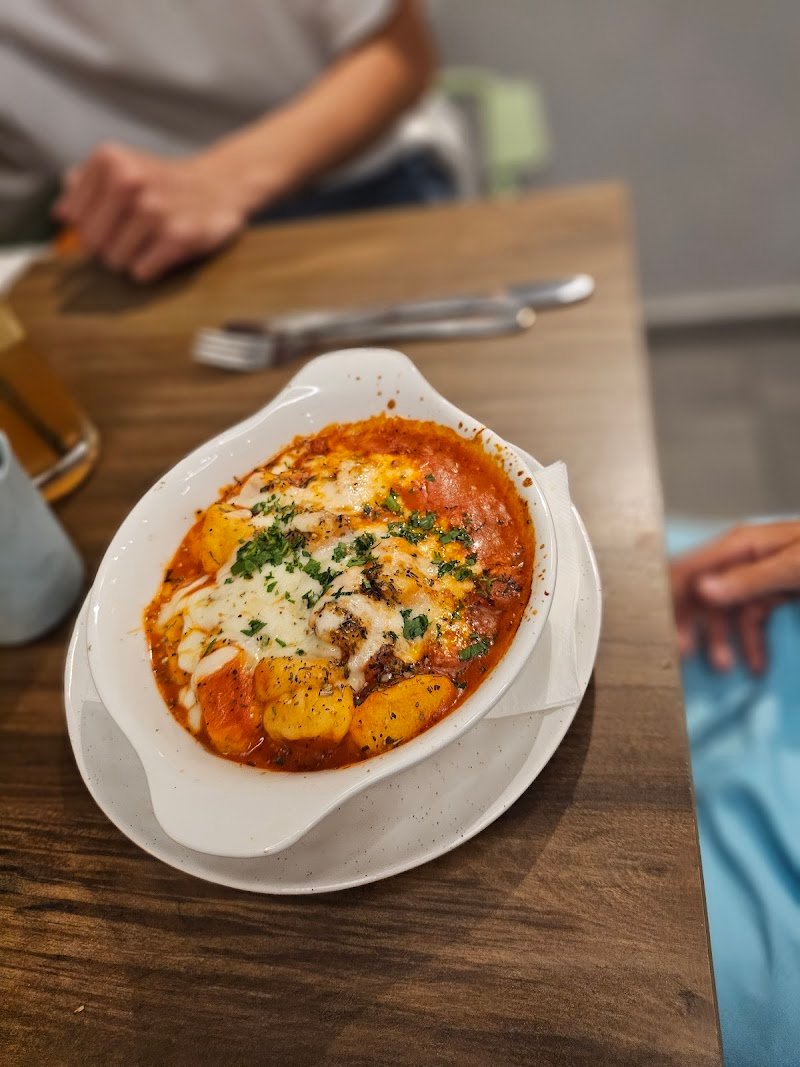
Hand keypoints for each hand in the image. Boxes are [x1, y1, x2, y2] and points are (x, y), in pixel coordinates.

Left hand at [52, 143, 252, 281]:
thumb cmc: (165, 183)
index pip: (74, 218)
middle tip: (134, 235)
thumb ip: (86, 184)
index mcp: (110, 161)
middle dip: (109, 246)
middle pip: (92, 242)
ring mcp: (154, 211)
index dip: (92, 226)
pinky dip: (150, 269)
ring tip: (150, 242)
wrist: (220, 186)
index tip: (113, 220)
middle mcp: (129, 181)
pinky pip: (141, 272)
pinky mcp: (177, 237)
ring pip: (114, 260)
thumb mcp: (124, 167)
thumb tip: (60, 213)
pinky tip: (164, 251)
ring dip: (131, 259)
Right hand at [670, 521, 799, 672]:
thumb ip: (748, 580)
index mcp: (740, 546)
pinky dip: (751, 643)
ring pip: (724, 610)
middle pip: (700, 592)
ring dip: (721, 639)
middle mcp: (741, 559)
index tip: (659, 627)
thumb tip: (703, 591)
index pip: (688, 569)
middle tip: (681, 653)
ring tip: (723, 667)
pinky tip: (756, 664)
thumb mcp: (793, 567)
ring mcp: (757, 578)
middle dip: (691, 623)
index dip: (669, 596)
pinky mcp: (773, 594)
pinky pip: (750, 619)